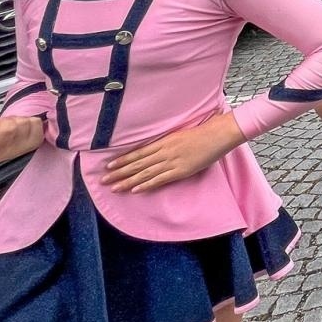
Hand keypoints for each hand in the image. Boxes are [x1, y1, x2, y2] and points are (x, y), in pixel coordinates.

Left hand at [103, 112, 245, 192]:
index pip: (138, 153)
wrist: (218, 134)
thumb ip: (168, 142)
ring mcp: (171, 161)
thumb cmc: (203, 132)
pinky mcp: (180, 170)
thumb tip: (157, 148)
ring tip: (114, 187)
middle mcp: (164, 151)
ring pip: (144, 173)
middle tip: (103, 179)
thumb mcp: (181, 134)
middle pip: (137, 164)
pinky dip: (146, 185)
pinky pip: (160, 179)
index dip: (123, 160)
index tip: (109, 166)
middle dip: (119, 172)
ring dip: (128, 180)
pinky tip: (135, 190)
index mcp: (164, 141)